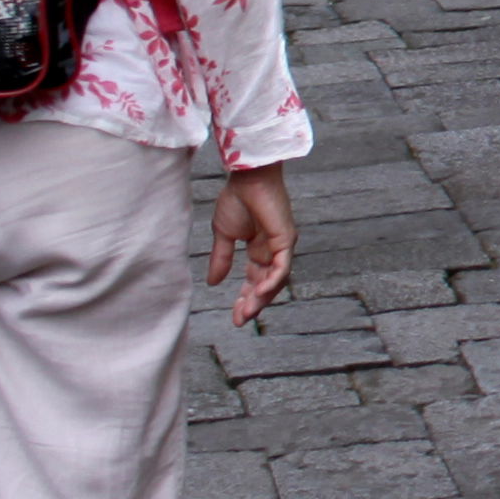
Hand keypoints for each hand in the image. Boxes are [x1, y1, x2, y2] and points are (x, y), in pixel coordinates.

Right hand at [209, 162, 297, 326]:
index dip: (245, 299)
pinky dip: (272, 281)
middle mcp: (273, 251)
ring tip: (248, 312)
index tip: (235, 317)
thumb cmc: (237, 199)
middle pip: (267, 285)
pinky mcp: (286, 239)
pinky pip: (282, 266)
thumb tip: (213, 283)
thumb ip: (221, 259)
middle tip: (241, 320)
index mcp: (260, 250)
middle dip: (254, 304)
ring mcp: (282, 246)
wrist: (246, 178)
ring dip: (262, 297)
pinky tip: (259, 293)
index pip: (255, 281)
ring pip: (276, 280)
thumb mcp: (223, 235)